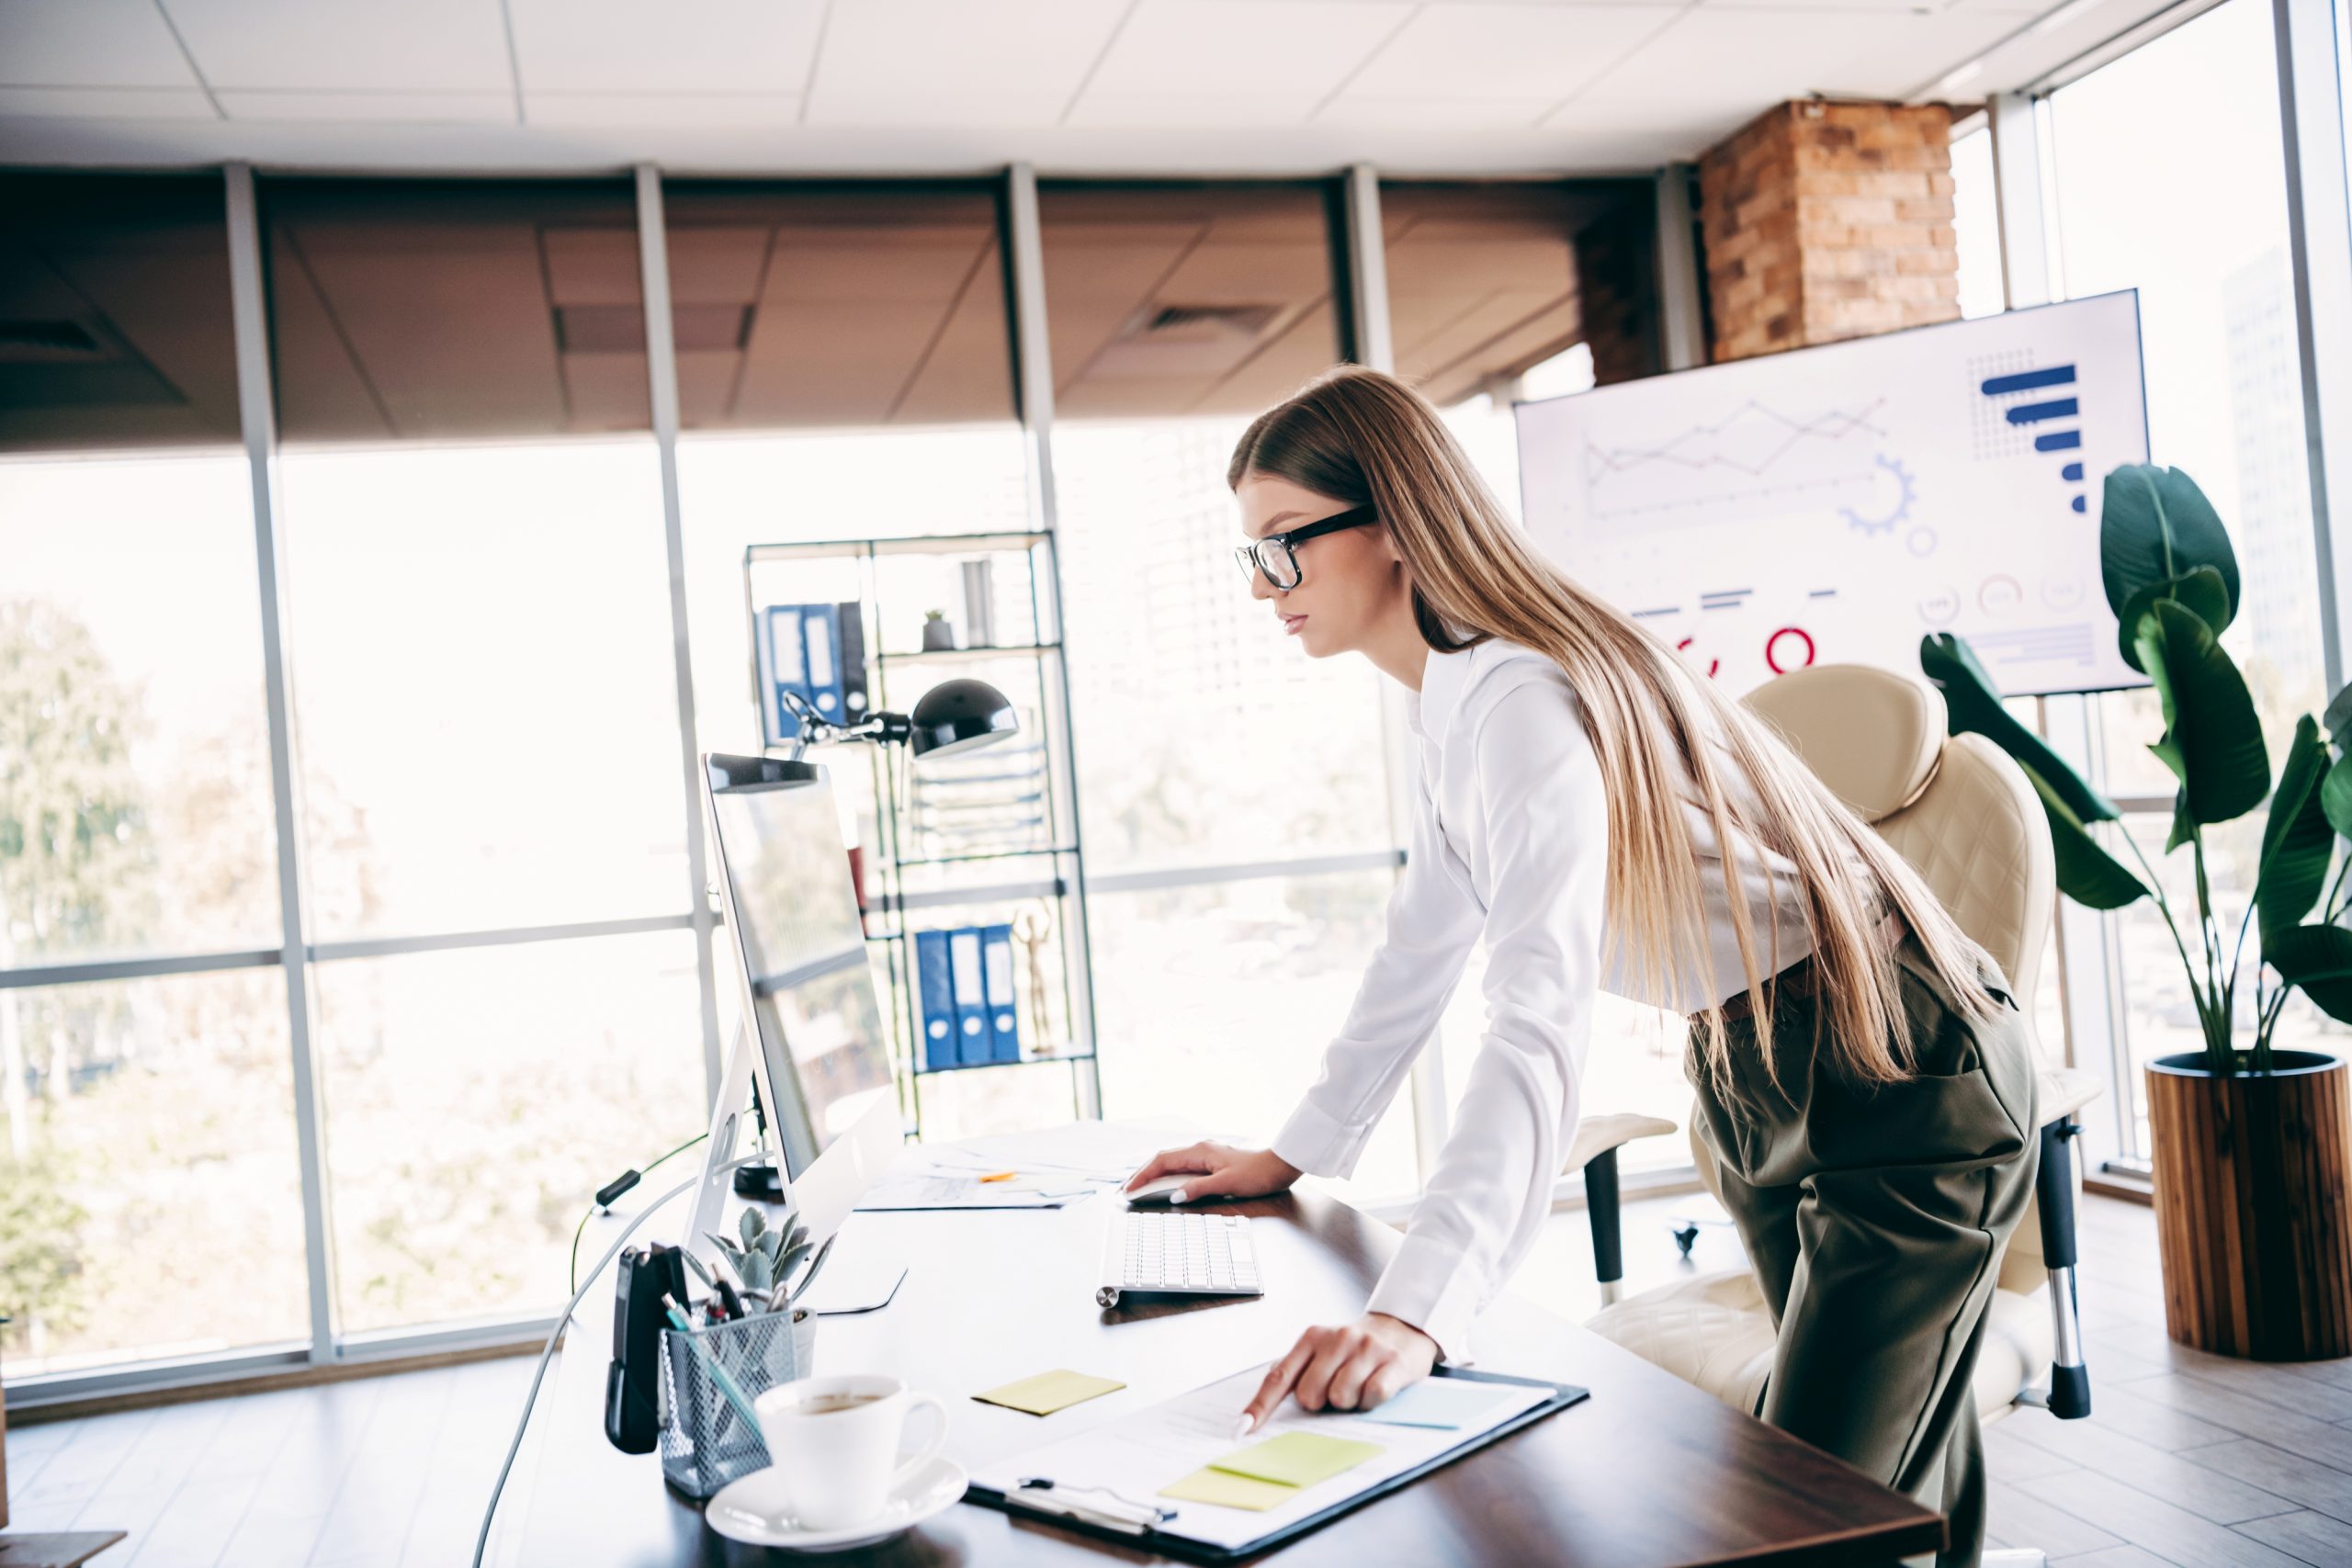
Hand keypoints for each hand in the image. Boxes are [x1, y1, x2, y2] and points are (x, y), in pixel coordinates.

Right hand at [1123, 1141, 1300, 1203]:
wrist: (1279, 1166)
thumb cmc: (1257, 1174)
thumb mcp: (1227, 1184)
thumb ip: (1199, 1189)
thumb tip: (1174, 1195)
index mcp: (1199, 1151)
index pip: (1162, 1161)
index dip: (1142, 1175)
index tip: (1129, 1189)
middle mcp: (1199, 1150)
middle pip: (1162, 1160)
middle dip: (1142, 1174)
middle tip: (1126, 1190)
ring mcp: (1205, 1155)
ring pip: (1171, 1163)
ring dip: (1153, 1175)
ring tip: (1139, 1189)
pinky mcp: (1211, 1162)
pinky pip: (1181, 1167)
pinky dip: (1168, 1176)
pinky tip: (1165, 1185)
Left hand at [1239, 1313, 1436, 1432]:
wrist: (1402, 1329)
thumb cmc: (1354, 1350)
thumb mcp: (1322, 1351)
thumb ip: (1296, 1372)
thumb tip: (1262, 1409)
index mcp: (1312, 1338)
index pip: (1279, 1377)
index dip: (1260, 1406)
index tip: (1243, 1429)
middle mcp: (1337, 1339)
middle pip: (1310, 1395)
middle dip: (1321, 1403)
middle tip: (1337, 1389)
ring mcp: (1366, 1349)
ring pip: (1341, 1398)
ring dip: (1349, 1403)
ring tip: (1359, 1385)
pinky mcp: (1393, 1363)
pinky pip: (1372, 1396)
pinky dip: (1371, 1402)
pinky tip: (1376, 1387)